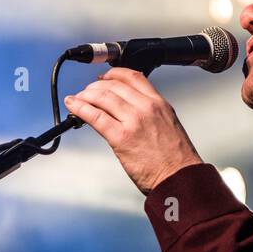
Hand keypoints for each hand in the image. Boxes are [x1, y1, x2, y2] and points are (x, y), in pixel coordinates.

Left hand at [64, 67, 202, 195]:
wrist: (179, 177)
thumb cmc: (175, 158)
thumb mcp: (168, 124)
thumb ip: (150, 113)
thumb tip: (127, 109)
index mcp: (159, 104)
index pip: (133, 76)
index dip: (113, 74)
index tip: (103, 78)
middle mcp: (147, 108)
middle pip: (114, 86)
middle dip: (95, 87)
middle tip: (86, 92)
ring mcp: (134, 121)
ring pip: (102, 97)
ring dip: (85, 96)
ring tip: (77, 99)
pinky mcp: (121, 137)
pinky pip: (96, 117)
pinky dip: (81, 109)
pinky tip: (73, 106)